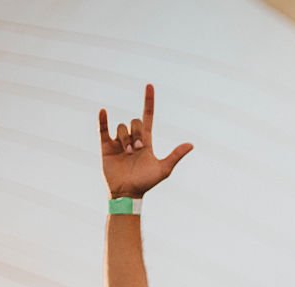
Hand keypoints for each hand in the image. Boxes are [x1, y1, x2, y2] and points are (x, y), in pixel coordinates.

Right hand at [99, 84, 193, 198]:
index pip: (147, 116)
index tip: (149, 85)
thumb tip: (191, 144)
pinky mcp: (106, 147)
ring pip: (122, 127)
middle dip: (137, 133)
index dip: (148, 101)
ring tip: (127, 153)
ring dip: (126, 139)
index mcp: (146, 141)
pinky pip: (103, 129)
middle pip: (134, 122)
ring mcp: (118, 142)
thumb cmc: (147, 183)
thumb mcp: (164, 169)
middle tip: (138, 149)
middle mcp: (133, 139)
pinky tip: (104, 111)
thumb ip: (175, 155)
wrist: (128, 193)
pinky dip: (103, 120)